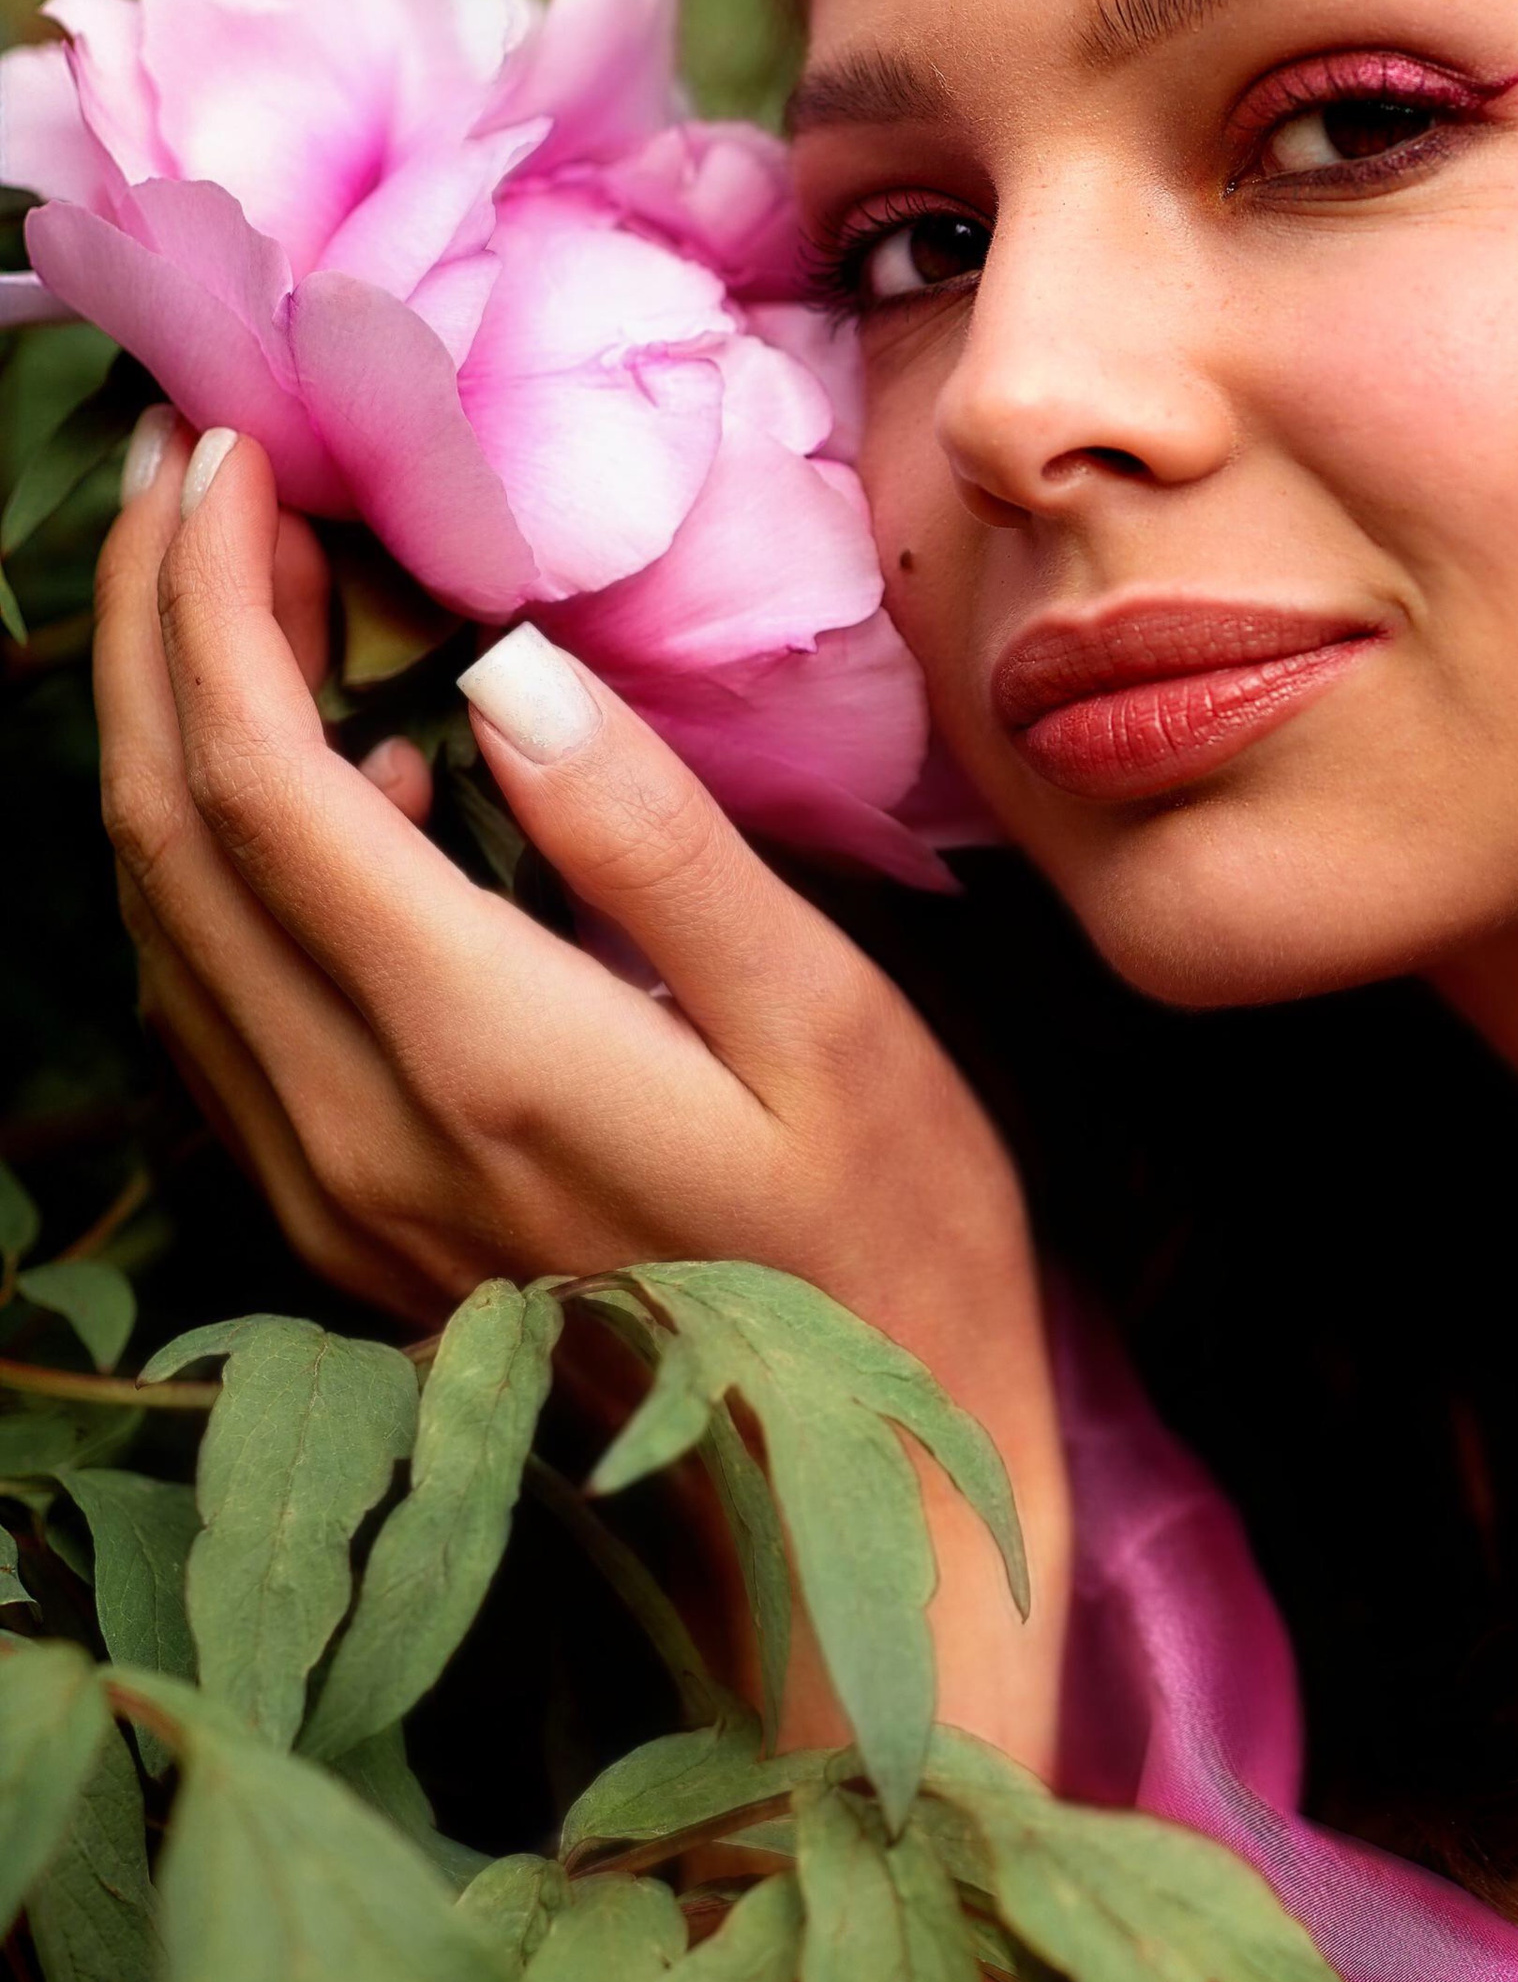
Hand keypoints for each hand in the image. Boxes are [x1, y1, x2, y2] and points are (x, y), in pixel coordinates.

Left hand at [94, 412, 1068, 1774]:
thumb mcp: (835, 1034)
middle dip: (159, 630)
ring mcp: (331, 1190)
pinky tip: (323, 778)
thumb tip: (501, 674)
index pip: (265, 785)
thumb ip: (657, 851)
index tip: (238, 449)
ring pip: (170, 923)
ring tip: (232, 581)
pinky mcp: (345, 1222)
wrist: (850, 1532)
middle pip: (173, 838)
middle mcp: (355, 1126)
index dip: (219, 603)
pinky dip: (222, 859)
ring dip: (169, 734)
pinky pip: (218, 1006)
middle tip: (199, 467)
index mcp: (475, 1053)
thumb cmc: (893, 1265)